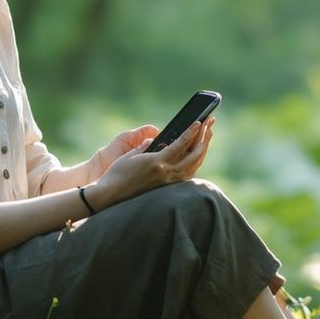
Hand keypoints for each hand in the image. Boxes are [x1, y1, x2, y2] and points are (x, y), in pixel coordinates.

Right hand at [89, 116, 215, 207]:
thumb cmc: (116, 174)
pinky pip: (187, 174)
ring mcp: (169, 183)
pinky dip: (195, 163)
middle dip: (204, 138)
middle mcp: (166, 173)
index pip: (181, 145)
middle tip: (209, 125)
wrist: (110, 196)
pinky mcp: (167, 189)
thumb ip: (145, 147)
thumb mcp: (130, 156)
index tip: (200, 121)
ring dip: (202, 150)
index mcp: (157, 162)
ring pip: (194, 166)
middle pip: (194, 155)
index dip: (192, 132)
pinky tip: (197, 155)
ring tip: (207, 136)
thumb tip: (156, 140)